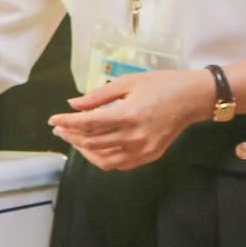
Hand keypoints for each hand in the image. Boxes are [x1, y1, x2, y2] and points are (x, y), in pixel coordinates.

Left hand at [48, 69, 211, 170]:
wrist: (193, 98)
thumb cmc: (161, 85)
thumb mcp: (128, 82)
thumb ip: (98, 96)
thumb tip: (73, 104)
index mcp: (127, 115)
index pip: (88, 124)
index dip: (67, 122)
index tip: (53, 120)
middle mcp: (134, 137)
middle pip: (92, 143)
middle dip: (71, 136)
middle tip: (60, 129)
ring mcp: (142, 150)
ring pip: (103, 159)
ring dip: (85, 150)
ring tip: (75, 139)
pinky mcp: (150, 156)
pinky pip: (119, 164)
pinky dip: (103, 158)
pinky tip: (95, 148)